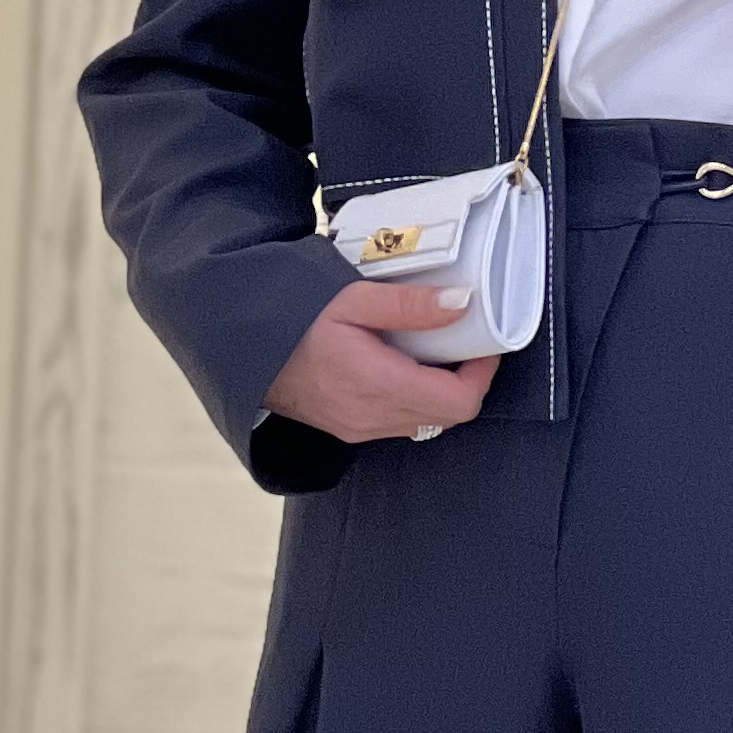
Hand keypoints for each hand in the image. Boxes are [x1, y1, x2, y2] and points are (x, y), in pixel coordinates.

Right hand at [265, 279, 504, 442]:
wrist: (248, 353)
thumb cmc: (296, 322)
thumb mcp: (352, 300)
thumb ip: (409, 305)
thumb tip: (461, 304)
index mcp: (381, 385)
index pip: (460, 402)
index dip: (482, 374)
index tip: (484, 343)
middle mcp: (375, 418)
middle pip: (449, 415)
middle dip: (466, 380)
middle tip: (464, 343)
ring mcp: (364, 430)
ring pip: (428, 421)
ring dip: (442, 391)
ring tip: (435, 351)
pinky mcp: (353, 431)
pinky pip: (403, 422)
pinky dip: (417, 398)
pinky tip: (405, 367)